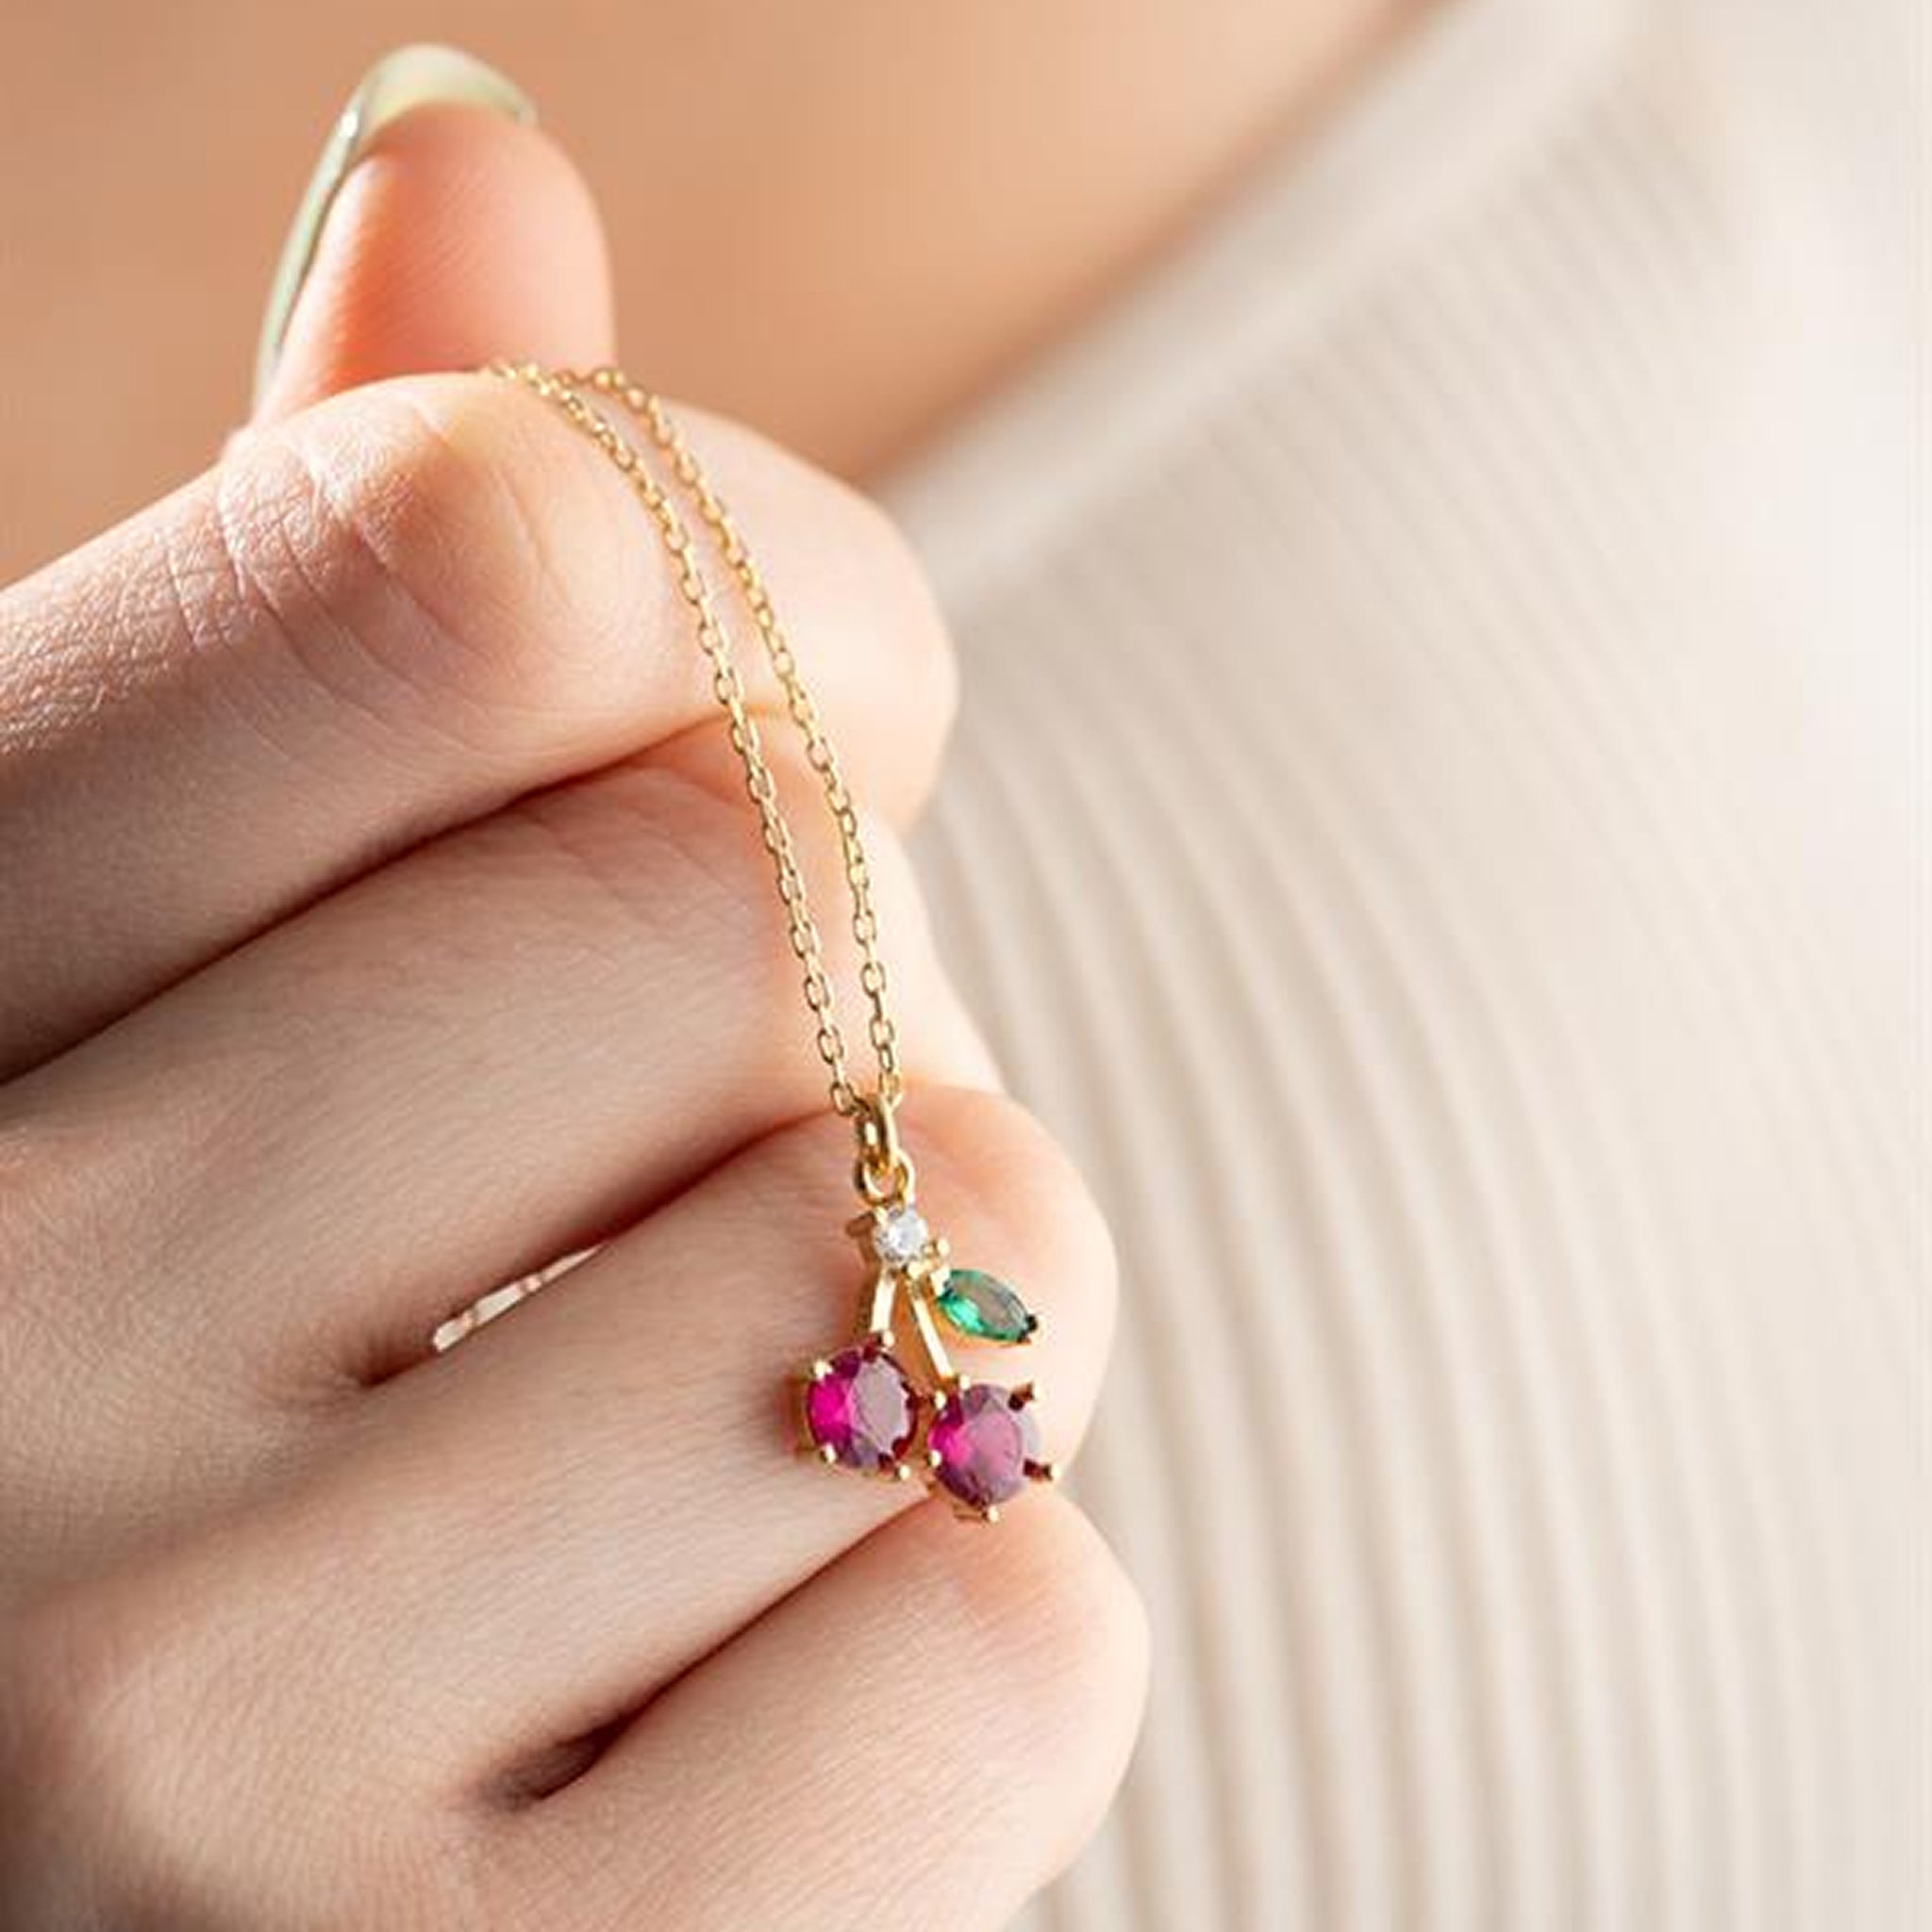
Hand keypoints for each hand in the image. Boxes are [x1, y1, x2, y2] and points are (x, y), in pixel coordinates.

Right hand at [0, 95, 1142, 1927]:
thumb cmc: (148, 1412)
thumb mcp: (141, 967)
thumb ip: (312, 600)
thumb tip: (478, 149)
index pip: (473, 565)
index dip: (765, 586)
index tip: (817, 696)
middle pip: (773, 915)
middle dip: (848, 1030)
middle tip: (690, 1191)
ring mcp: (171, 1767)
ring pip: (976, 1267)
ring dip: (934, 1337)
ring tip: (686, 1471)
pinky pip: (1015, 1645)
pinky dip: (969, 1642)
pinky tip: (734, 1717)